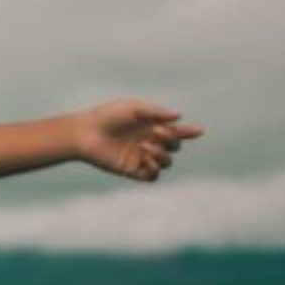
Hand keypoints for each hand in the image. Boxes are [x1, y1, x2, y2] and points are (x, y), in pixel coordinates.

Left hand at [71, 98, 203, 182]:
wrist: (85, 133)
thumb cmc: (107, 116)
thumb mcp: (133, 108)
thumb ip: (156, 112)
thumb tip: (178, 116)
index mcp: (152, 127)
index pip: (177, 132)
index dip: (189, 132)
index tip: (199, 131)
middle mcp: (149, 143)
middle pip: (174, 147)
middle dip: (170, 139)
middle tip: (154, 132)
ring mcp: (141, 158)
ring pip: (167, 162)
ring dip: (162, 154)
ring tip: (145, 146)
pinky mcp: (132, 170)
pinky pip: (153, 176)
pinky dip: (154, 168)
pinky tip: (145, 158)